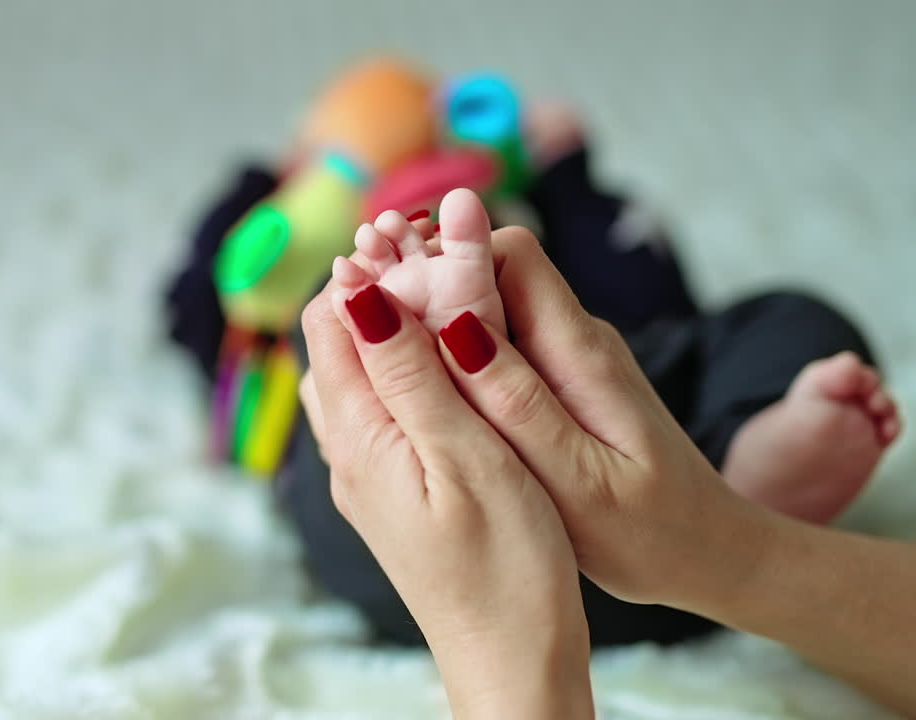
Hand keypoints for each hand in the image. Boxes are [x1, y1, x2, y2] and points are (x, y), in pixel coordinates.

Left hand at [300, 275, 592, 718]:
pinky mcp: (393, 491)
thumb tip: (358, 290)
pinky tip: (456, 372)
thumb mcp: (465, 457)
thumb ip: (409, 373)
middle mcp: (347, 451)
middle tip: (450, 265)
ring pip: (360, 374)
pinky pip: (382, 410)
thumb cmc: (507, 567)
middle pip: (337, 341)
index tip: (432, 245)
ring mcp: (367, 473)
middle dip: (382, 292)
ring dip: (396, 331)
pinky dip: (409, 373)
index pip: (331, 318)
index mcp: (358, 436)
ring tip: (457, 307)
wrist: (512, 658)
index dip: (374, 270)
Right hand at [408, 225, 757, 606]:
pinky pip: (501, 347)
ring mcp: (569, 362)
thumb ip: (514, 400)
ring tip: (376, 343)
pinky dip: (456, 355)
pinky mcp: (563, 387)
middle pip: (492, 271)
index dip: (442, 257)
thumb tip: (452, 324)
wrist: (709, 558)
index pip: (508, 253)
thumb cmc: (647, 531)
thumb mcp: (574, 475)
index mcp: (580, 353)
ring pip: (491, 310)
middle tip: (357, 305)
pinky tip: (422, 385)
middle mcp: (575, 341)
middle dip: (424, 280)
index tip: (386, 287)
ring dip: (434, 318)